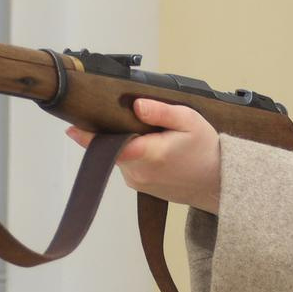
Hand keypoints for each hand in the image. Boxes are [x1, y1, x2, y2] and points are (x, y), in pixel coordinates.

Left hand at [65, 96, 292, 214]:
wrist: (220, 183)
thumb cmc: (207, 150)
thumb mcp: (189, 120)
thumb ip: (161, 110)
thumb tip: (136, 104)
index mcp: (147, 155)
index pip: (109, 145)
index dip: (89, 136)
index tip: (72, 126)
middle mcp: (137, 172)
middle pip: (112, 147)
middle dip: (116, 130)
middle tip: (130, 115)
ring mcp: (137, 182)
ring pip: (119, 155)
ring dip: (126, 142)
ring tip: (151, 131)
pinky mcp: (141, 187)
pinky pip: (128, 165)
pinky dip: (133, 153)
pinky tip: (153, 145)